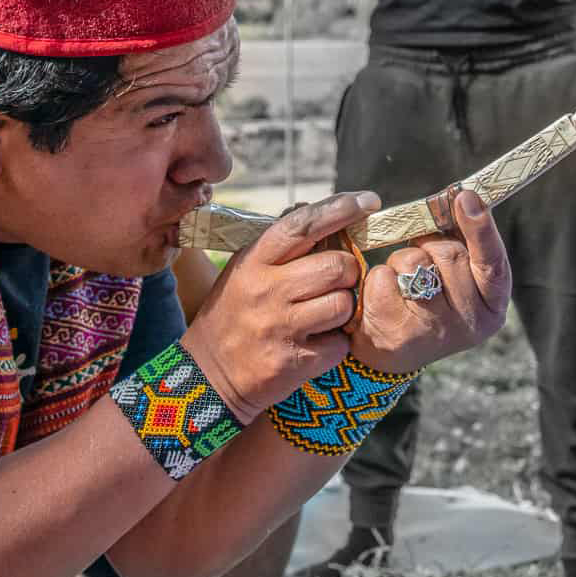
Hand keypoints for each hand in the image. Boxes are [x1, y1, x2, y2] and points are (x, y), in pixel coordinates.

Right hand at [180, 192, 376, 422]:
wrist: (208, 375)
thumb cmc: (233, 316)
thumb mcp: (244, 272)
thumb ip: (280, 245)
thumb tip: (319, 210)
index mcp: (254, 261)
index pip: (302, 225)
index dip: (339, 209)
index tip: (368, 201)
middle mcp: (266, 290)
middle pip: (337, 265)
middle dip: (348, 272)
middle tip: (337, 281)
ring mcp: (281, 327)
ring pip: (344, 304)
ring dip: (343, 309)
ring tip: (322, 315)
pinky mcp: (295, 361)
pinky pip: (340, 342)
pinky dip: (336, 343)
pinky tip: (315, 343)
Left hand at [352, 189, 510, 372]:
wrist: (389, 351)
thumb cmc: (427, 300)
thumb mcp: (454, 275)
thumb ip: (462, 241)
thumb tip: (461, 196)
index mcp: (492, 306)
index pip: (493, 263)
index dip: (480, 228)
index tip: (466, 196)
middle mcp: (470, 324)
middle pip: (450, 254)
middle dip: (431, 245)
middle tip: (425, 263)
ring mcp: (434, 331)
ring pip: (413, 261)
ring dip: (402, 262)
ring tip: (404, 286)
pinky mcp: (397, 334)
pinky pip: (384, 276)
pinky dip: (379, 279)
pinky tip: (384, 300)